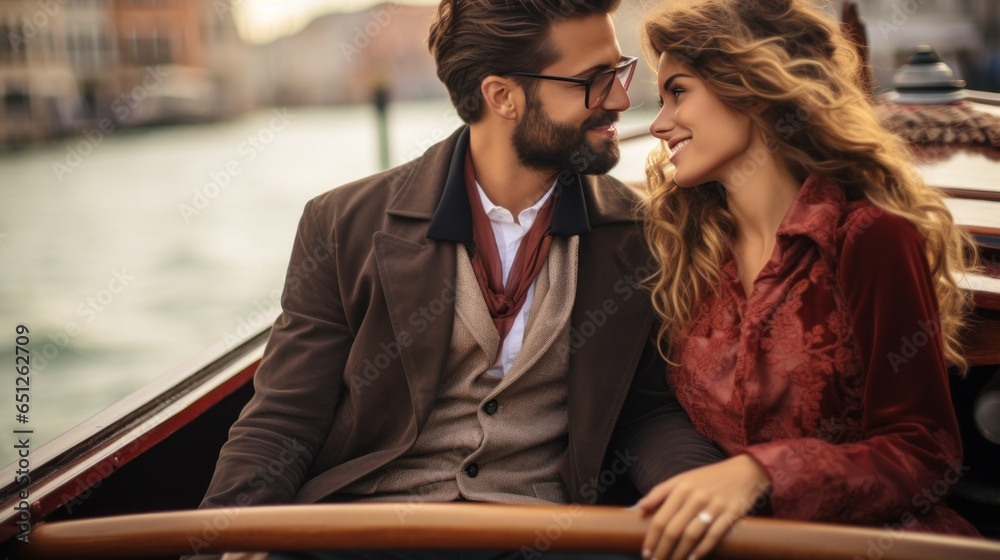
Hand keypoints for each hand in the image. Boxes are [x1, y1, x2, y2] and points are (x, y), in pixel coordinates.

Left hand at [635, 454, 770, 559]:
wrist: (744, 472)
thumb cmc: (709, 478)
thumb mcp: (682, 478)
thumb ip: (660, 492)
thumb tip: (639, 507)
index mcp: (681, 487)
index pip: (661, 518)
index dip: (651, 538)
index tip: (645, 553)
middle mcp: (696, 496)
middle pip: (674, 529)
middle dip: (662, 550)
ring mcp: (714, 505)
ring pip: (692, 535)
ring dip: (680, 554)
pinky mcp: (731, 513)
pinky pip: (714, 535)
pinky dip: (703, 550)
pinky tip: (693, 559)